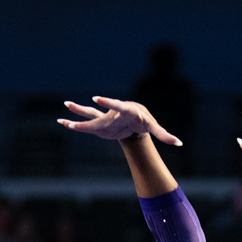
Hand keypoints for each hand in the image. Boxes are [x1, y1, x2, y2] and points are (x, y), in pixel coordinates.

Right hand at [59, 97, 182, 145]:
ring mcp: (104, 118)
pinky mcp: (100, 124)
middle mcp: (112, 112)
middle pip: (98, 112)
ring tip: (65, 104)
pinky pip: (86, 123)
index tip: (97, 99)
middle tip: (71, 105)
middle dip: (85, 111)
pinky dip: (75, 122)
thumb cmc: (144, 120)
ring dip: (77, 111)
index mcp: (124, 110)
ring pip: (90, 115)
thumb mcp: (153, 127)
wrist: (134, 117)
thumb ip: (165, 135)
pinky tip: (62, 121)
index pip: (116, 105)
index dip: (107, 102)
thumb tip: (179, 143)